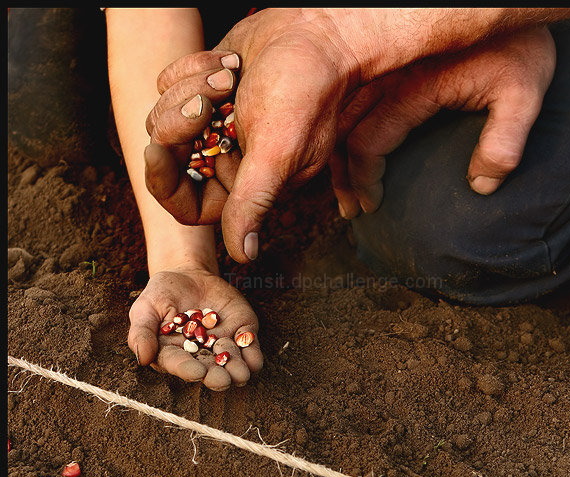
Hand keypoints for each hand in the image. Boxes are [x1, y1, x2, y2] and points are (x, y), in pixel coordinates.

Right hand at [127, 263, 262, 390]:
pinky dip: (253, 352)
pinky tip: (253, 357)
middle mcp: (200, 356)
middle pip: (209, 371)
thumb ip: (141, 332)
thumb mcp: (145, 308)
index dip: (188, 370)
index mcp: (173, 355)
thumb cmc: (161, 295)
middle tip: (223, 380)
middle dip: (217, 377)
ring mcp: (222, 345)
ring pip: (233, 363)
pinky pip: (250, 346)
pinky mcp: (241, 332)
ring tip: (240, 371)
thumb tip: (142, 359)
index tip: (196, 373)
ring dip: (237, 368)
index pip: (180, 365)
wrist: (188, 276)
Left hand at [146, 9, 360, 260]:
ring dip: (190, 91)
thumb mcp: (279, 152)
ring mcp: (213, 123)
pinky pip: (170, 84)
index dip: (166, 184)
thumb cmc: (306, 91)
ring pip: (164, 118)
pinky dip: (193, 68)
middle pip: (169, 159)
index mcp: (246, 184)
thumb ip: (254, 203)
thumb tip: (243, 255)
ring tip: (229, 77)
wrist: (316, 33)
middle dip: (180, 125)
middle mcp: (227, 158)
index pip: (188, 207)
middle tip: (205, 102)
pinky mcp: (205, 89)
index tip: (159, 150)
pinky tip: (230, 63)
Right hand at [330, 25, 555, 217]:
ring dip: (337, 155)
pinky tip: (347, 154)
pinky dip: (343, 134)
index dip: (364, 179)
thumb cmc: (517, 48)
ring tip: (344, 190)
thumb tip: (482, 188)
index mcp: (413, 88)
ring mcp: (385, 70)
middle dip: (341, 175)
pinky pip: (350, 103)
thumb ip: (504, 143)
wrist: (509, 7)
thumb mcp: (522, 95)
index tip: (372, 205)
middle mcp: (389, 78)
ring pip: (341, 118)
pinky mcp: (388, 67)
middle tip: (349, 208)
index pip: (368, 142)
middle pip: (343, 133)